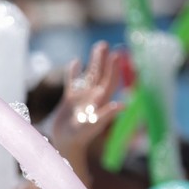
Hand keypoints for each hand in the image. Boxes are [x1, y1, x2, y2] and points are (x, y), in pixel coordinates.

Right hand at [50, 41, 123, 163]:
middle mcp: (93, 97)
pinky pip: (73, 82)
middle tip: (105, 44)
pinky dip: (73, 72)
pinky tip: (75, 62)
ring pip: (89, 75)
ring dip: (94, 62)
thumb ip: (106, 115)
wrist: (65, 143)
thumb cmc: (80, 137)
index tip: (116, 55)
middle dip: (103, 60)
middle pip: (100, 75)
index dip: (113, 69)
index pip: (109, 81)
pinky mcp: (70, 99)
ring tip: (99, 46)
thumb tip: (123, 106)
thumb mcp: (92, 125)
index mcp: (100, 101)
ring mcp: (82, 97)